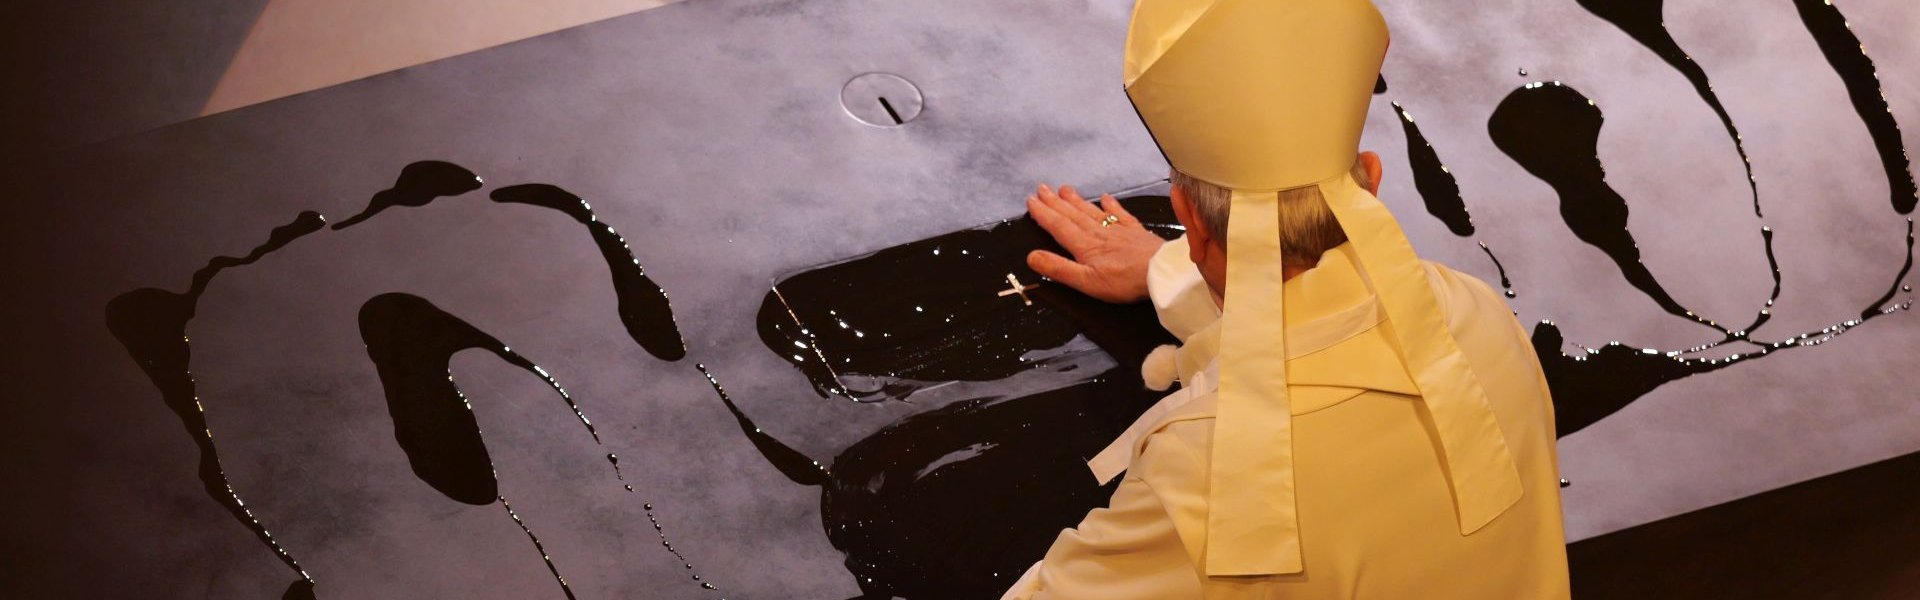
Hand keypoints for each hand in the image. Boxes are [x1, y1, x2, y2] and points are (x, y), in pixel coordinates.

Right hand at [1024, 183, 1164, 303]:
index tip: (1031, 201)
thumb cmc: (1123, 281)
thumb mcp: (1086, 281)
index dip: (1043, 214)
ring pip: (1091, 211)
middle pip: (1072, 214)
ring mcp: (1118, 230)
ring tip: (1064, 188)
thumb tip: (1031, 256)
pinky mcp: (1135, 231)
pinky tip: (1105, 197)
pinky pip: (1119, 214)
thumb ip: (1058, 268)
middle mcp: (1098, 233)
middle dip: (1055, 202)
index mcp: (1084, 246)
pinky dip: (1111, 204)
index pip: (1058, 226)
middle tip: (1042, 188)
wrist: (1161, 272)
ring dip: (1076, 200)